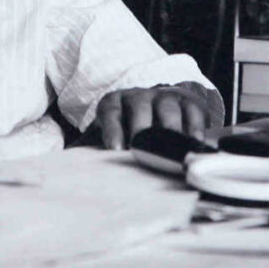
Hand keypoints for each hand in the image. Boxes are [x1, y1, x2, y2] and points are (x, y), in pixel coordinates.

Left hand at [96, 82, 214, 150]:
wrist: (150, 119)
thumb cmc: (122, 138)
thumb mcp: (102, 141)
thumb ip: (89, 153)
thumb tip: (72, 171)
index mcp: (113, 103)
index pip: (110, 110)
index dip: (112, 128)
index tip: (114, 149)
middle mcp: (138, 96)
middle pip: (140, 106)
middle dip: (142, 129)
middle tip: (144, 151)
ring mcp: (164, 97)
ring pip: (167, 107)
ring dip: (170, 129)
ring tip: (173, 152)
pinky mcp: (188, 103)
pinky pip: (193, 110)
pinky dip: (195, 126)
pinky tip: (195, 144)